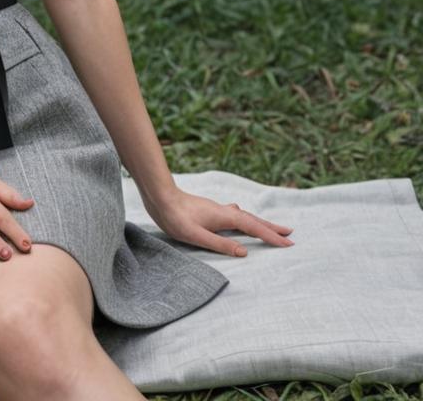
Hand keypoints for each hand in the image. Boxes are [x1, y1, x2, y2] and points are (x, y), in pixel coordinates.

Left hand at [141, 187, 294, 256]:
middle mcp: (224, 211)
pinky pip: (235, 215)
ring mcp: (217, 209)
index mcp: (225, 217)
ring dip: (259, 223)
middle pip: (252, 220)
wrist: (160, 197)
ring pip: (244, 216)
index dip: (271, 236)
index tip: (289, 244)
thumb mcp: (196, 236)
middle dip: (271, 227)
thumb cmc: (175, 217)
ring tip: (271, 228)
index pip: (253, 228)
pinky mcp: (210, 210)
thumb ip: (220, 244)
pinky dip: (245, 219)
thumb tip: (244, 252)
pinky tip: (239, 218)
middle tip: (290, 233)